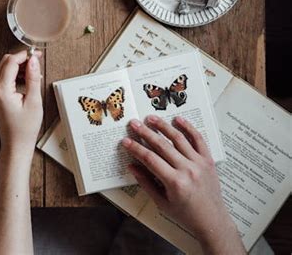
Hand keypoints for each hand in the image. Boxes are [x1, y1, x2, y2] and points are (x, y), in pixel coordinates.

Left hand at [0, 50, 42, 162]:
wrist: (16, 145)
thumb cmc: (24, 128)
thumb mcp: (34, 101)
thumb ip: (33, 78)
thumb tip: (33, 60)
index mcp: (1, 90)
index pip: (11, 62)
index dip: (24, 55)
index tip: (36, 54)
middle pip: (5, 62)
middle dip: (21, 58)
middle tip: (36, 60)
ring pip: (4, 68)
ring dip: (18, 66)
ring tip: (34, 72)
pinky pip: (4, 77)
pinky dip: (15, 74)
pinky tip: (27, 79)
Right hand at [122, 115, 244, 254]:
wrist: (212, 221)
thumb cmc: (186, 215)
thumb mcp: (162, 203)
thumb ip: (146, 183)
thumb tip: (132, 166)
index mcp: (175, 183)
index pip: (150, 159)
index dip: (136, 148)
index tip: (126, 141)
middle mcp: (187, 170)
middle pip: (162, 145)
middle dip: (145, 133)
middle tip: (134, 123)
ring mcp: (199, 163)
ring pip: (178, 138)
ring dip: (163, 126)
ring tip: (151, 118)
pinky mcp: (208, 160)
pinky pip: (198, 139)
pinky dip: (188, 127)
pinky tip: (178, 119)